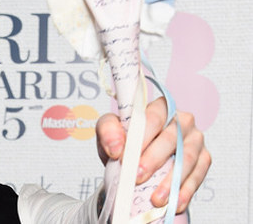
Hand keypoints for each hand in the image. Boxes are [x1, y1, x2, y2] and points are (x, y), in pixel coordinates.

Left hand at [95, 97, 210, 212]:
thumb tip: (117, 148)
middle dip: (152, 160)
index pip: (152, 118)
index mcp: (160, 107)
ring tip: (155, 198)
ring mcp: (195, 139)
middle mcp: (182, 120)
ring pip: (186, 159)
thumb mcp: (108, 132)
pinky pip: (197, 175)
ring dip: (170, 181)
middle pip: (170, 139)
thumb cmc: (124, 142)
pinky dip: (185, 191)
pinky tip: (174, 203)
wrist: (133, 161)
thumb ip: (108, 131)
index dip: (140, 138)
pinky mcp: (203, 159)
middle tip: (137, 177)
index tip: (125, 156)